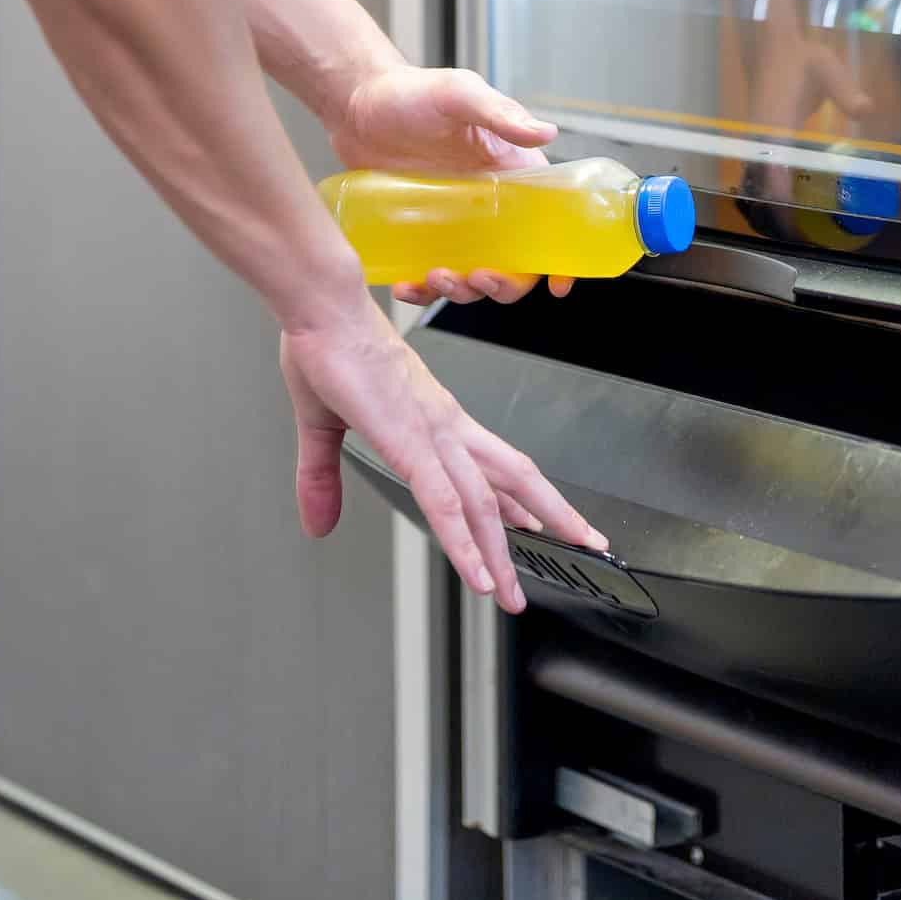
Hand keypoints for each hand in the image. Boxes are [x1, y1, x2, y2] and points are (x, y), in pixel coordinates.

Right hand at [279, 282, 606, 614]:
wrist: (321, 306)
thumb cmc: (326, 345)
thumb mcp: (323, 424)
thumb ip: (322, 476)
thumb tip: (318, 524)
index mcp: (433, 417)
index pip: (489, 463)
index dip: (518, 496)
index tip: (540, 520)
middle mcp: (445, 425)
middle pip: (512, 477)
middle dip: (550, 515)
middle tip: (582, 544)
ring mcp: (432, 434)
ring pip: (483, 501)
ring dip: (501, 551)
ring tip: (512, 593)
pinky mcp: (410, 441)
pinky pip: (445, 501)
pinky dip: (465, 540)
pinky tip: (479, 572)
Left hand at [335, 62, 574, 309]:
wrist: (354, 103)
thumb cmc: (410, 91)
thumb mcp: (459, 95)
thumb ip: (500, 113)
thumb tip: (546, 132)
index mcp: (511, 170)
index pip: (549, 219)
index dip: (559, 256)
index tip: (556, 285)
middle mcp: (488, 201)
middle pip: (515, 261)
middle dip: (505, 283)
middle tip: (480, 277)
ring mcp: (454, 221)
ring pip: (472, 275)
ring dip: (462, 291)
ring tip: (436, 276)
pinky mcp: (420, 232)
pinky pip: (428, 273)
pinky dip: (422, 290)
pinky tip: (407, 285)